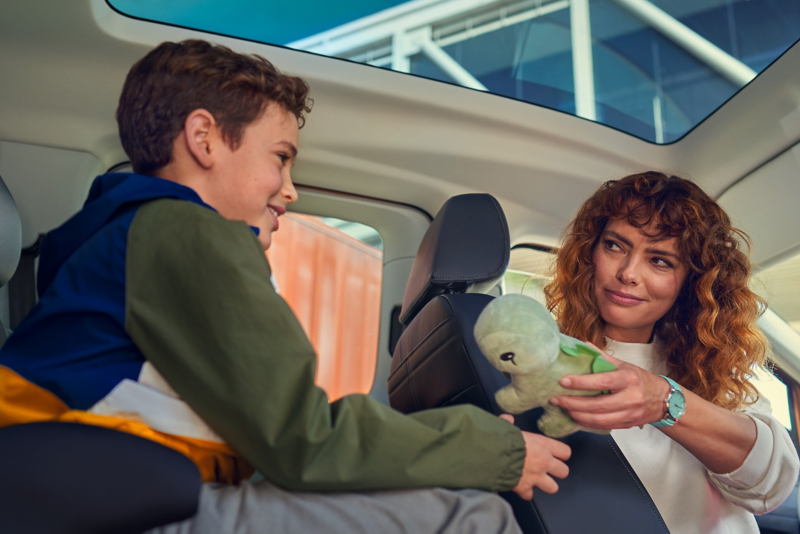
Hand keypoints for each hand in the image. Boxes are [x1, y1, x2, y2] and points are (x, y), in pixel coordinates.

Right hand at [500, 414, 570, 499]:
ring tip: (537, 481)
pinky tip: (520, 488)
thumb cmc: (500, 438)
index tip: (555, 455)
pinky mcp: (525, 488)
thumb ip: (509, 423)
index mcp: (543, 445)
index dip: (561, 454)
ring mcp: (536, 477)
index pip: (565, 452)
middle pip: (564, 471)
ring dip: (545, 485)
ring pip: (553, 488)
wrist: (491, 455)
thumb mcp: (507, 426)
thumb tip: (507, 419)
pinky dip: (525, 493)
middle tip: (547, 468)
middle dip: (556, 471)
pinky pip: (530, 496)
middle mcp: (544, 462)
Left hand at [548, 345, 670, 429]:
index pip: (602, 381)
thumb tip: (582, 345)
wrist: (663, 400)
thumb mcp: (623, 365)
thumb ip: (602, 357)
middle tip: (555, 398)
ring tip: (563, 407)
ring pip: (599, 420)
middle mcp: (631, 397)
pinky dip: (586, 423)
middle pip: (598, 405)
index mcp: (629, 379)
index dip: (581, 382)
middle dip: (573, 403)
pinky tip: (575, 417)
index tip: (563, 381)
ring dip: (577, 415)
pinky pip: (603, 427)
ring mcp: (630, 414)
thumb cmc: (640, 379)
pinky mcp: (627, 425)